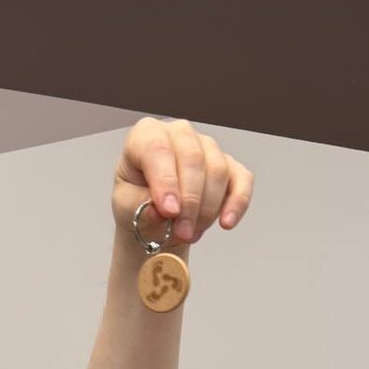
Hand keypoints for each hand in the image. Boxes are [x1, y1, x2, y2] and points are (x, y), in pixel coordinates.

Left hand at [111, 117, 253, 245]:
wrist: (153, 218)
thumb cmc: (136, 203)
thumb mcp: (126, 207)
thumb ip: (139, 206)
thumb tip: (158, 210)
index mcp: (145, 135)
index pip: (157, 149)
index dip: (165, 181)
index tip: (168, 211)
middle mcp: (179, 134)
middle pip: (193, 159)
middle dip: (189, 202)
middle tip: (182, 232)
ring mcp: (207, 147)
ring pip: (217, 171)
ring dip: (206, 210)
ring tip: (190, 234)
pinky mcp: (229, 165)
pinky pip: (241, 180)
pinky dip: (237, 203)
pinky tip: (226, 223)